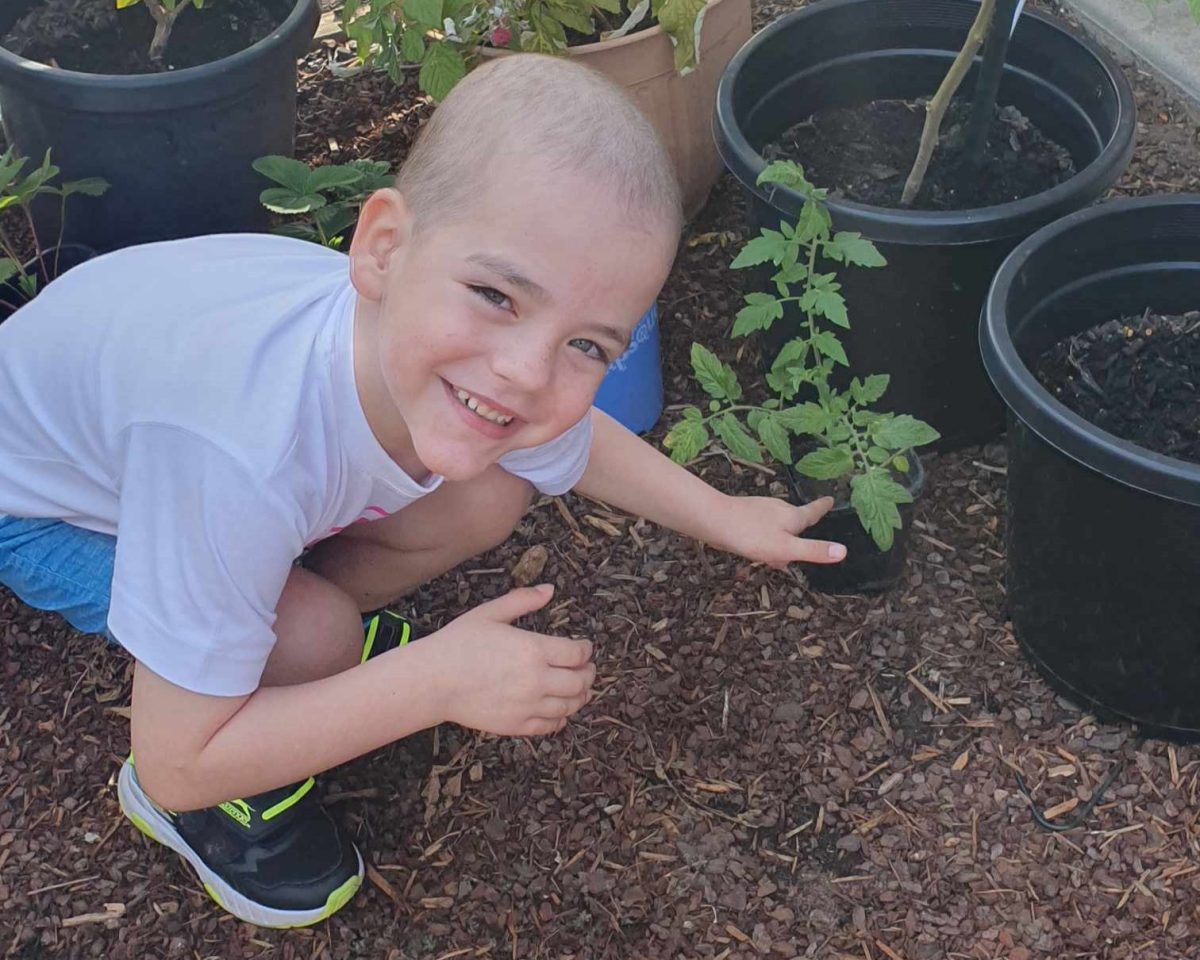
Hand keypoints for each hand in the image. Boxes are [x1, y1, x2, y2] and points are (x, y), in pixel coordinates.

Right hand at [432, 585, 595, 736]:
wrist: (433, 681)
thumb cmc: (458, 644)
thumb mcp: (489, 613)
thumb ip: (522, 600)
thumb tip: (549, 589)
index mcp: (533, 649)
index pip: (577, 653)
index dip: (586, 650)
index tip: (584, 648)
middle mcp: (536, 679)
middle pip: (580, 681)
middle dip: (588, 673)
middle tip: (587, 669)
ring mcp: (527, 705)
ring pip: (570, 705)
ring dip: (579, 696)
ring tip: (578, 689)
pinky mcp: (517, 725)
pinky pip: (551, 725)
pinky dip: (561, 718)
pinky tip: (558, 709)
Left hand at [713, 494, 845, 568]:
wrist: (714, 520)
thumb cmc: (752, 535)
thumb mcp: (786, 548)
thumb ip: (813, 550)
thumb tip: (843, 551)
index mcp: (793, 517)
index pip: (813, 512)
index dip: (822, 507)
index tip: (830, 499)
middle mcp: (779, 509)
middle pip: (795, 523)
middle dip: (795, 538)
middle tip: (787, 556)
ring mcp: (761, 510)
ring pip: (777, 527)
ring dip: (777, 541)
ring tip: (767, 558)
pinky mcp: (746, 515)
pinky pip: (762, 528)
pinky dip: (763, 539)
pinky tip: (752, 548)